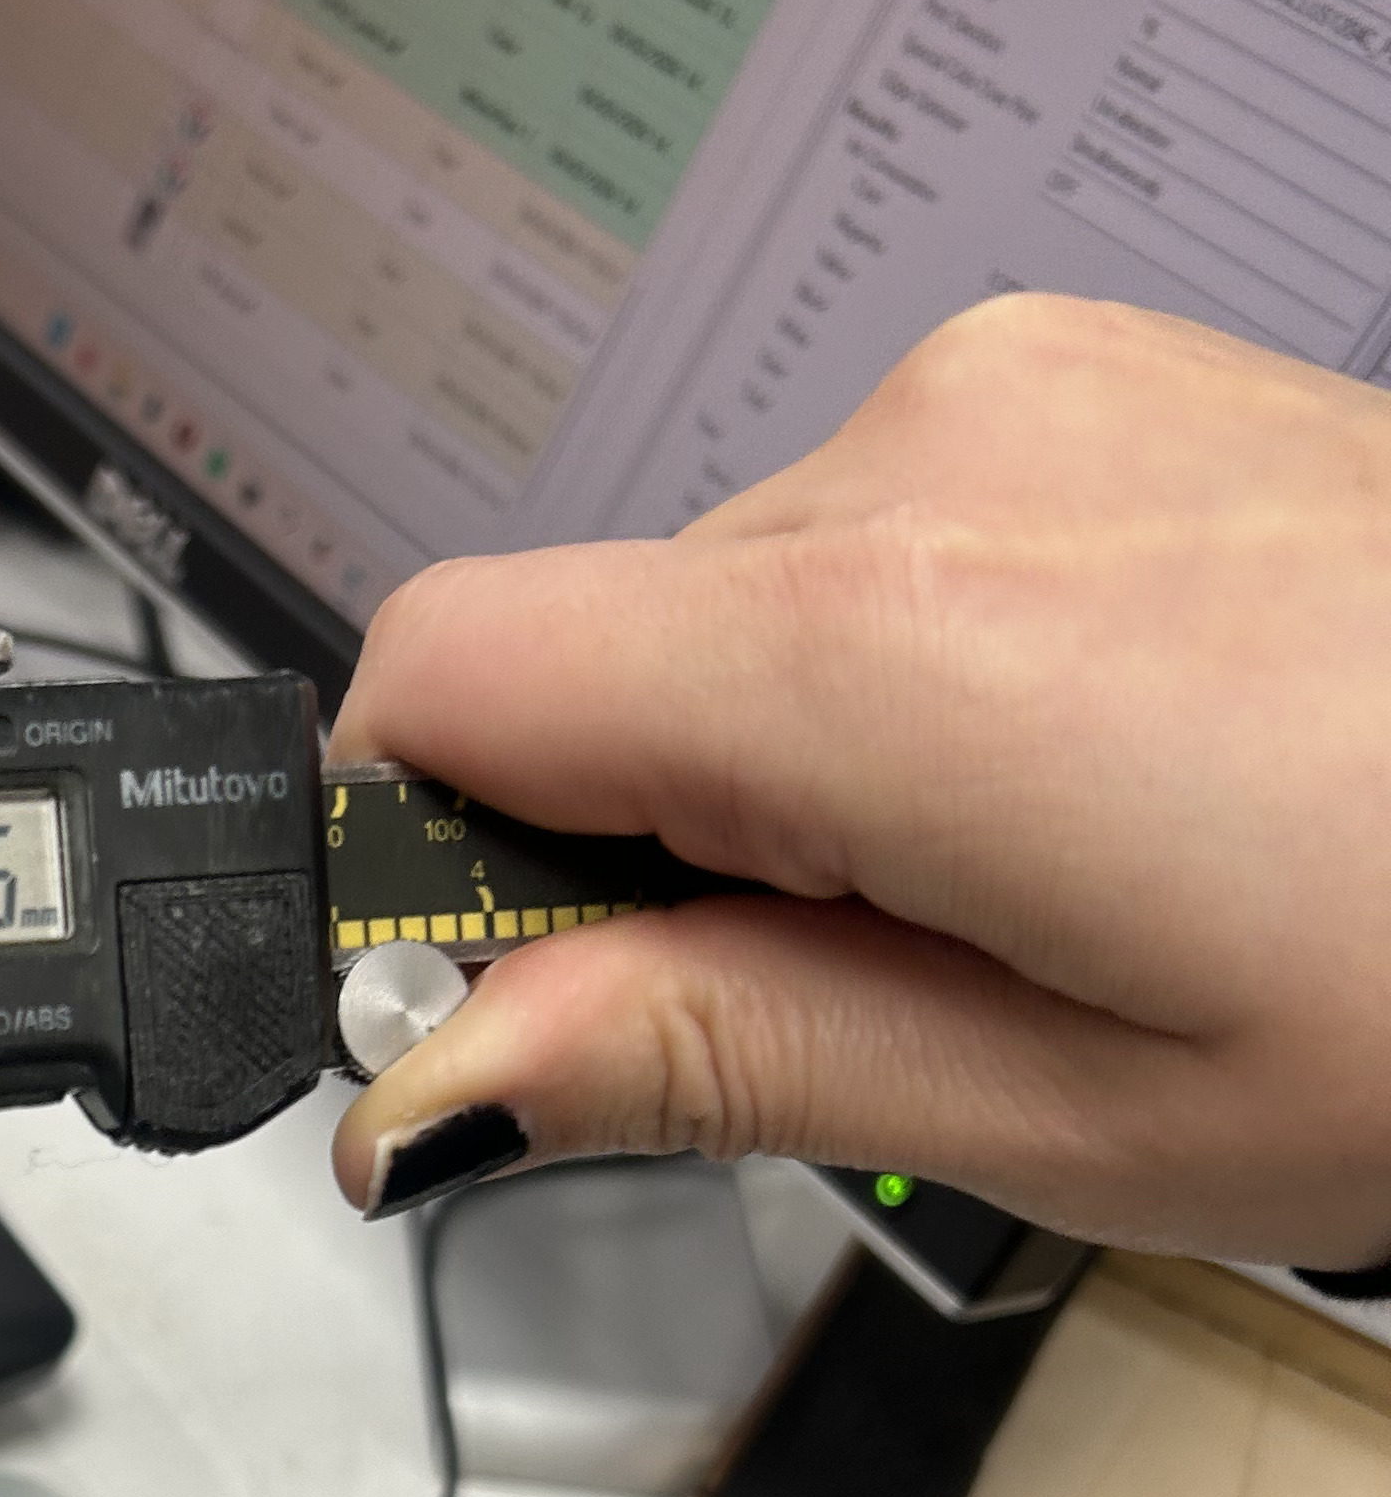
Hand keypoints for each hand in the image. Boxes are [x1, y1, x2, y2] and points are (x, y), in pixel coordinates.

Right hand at [328, 294, 1390, 1270]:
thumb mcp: (1067, 1114)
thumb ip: (708, 1062)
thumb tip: (421, 1085)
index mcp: (887, 648)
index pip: (436, 682)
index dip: (410, 868)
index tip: (506, 1014)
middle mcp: (924, 455)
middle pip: (581, 663)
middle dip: (638, 857)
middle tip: (867, 1004)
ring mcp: (1018, 391)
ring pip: (724, 615)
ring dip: (784, 779)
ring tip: (1022, 897)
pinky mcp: (1086, 382)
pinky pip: (860, 545)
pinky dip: (894, 690)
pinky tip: (1069, 787)